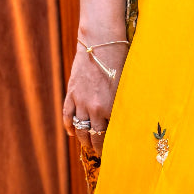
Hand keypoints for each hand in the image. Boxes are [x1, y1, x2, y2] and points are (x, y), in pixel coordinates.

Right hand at [62, 38, 128, 157]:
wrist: (101, 41)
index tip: (114, 152)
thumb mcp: (125, 85)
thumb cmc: (120, 60)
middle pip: (93, 135)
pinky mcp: (71, 92)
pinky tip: (72, 133)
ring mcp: (80, 100)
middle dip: (97, 146)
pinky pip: (67, 115)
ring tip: (88, 145)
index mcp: (110, 107)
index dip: (110, 145)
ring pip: (80, 128)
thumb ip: (121, 104)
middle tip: (101, 153)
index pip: (109, 134)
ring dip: (83, 139)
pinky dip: (69, 126)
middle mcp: (93, 107)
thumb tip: (123, 119)